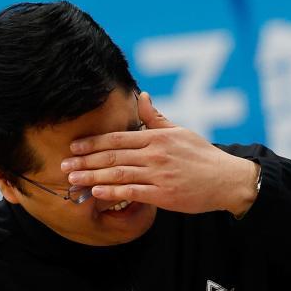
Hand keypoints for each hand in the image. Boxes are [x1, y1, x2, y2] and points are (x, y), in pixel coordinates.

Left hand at [60, 92, 258, 215]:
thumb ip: (156, 118)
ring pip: (118, 173)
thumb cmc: (202, 156)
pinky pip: (132, 192)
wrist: (227, 180)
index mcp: (157, 137)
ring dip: (92, 176)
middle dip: (84, 161)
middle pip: (112, 155)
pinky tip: (96, 192)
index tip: (73, 147)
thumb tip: (142, 96)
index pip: (117, 138)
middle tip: (63, 166)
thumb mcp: (180, 131)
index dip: (92, 142)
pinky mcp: (163, 194)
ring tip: (73, 180)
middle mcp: (155, 153)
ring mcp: (159, 174)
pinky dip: (112, 192)